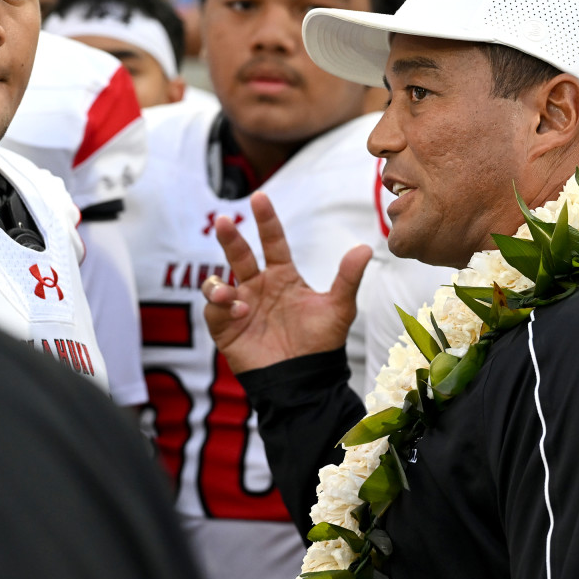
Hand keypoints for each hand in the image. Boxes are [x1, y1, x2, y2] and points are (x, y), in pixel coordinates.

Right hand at [202, 192, 371, 373]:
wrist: (305, 380)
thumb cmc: (321, 343)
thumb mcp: (339, 308)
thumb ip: (348, 277)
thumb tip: (364, 247)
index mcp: (283, 276)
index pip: (272, 241)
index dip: (266, 220)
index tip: (260, 197)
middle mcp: (259, 286)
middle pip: (239, 254)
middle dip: (230, 237)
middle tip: (225, 220)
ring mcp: (240, 306)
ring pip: (218, 282)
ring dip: (220, 282)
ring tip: (232, 292)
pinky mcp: (225, 328)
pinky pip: (214, 310)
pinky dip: (222, 307)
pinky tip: (240, 313)